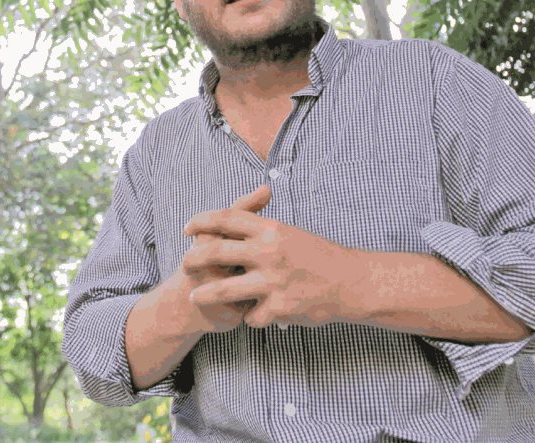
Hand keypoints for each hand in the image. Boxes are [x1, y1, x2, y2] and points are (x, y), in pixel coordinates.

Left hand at [181, 187, 356, 328]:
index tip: (187, 227)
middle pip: (217, 252)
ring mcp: (273, 280)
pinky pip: (252, 315)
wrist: (351, 282)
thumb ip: (260, 226)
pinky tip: (256, 315)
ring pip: (225, 289)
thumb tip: (230, 219)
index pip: (227, 217)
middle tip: (184, 265)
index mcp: (271, 229)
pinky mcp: (280, 307)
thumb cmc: (318, 256)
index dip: (202, 221)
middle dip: (194, 259)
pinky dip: (251, 316)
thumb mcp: (289, 233)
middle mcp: (269, 251)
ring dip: (207, 294)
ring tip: (194, 297)